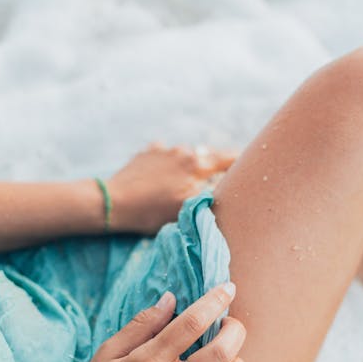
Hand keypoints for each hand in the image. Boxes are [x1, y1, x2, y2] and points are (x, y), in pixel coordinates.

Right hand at [54, 282, 245, 361]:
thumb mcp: (106, 355)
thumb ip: (140, 326)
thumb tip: (171, 299)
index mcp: (147, 360)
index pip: (192, 323)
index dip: (215, 301)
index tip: (227, 289)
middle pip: (220, 351)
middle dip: (236, 330)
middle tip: (231, 325)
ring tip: (232, 361)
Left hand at [106, 143, 237, 233]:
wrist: (113, 203)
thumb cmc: (151, 211)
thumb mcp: (187, 208)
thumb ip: (210, 196)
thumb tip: (225, 190)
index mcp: (196, 163)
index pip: (227, 159)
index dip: (240, 163)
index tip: (249, 167)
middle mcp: (183, 150)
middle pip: (207, 158)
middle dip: (212, 170)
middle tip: (213, 183)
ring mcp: (163, 149)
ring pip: (185, 158)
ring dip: (187, 169)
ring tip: (180, 187)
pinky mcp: (147, 153)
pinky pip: (165, 157)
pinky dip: (168, 166)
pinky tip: (161, 180)